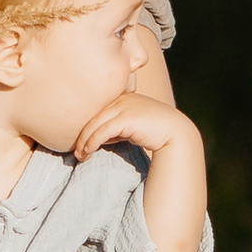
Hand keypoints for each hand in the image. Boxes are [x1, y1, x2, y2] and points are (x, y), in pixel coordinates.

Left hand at [70, 91, 200, 164]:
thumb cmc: (154, 131)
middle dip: (81, 135)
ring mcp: (124, 106)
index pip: (97, 110)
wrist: (176, 132)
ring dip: (84, 141)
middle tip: (76, 151)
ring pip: (95, 123)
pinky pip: (103, 131)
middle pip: (92, 116)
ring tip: (80, 155)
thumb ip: (116, 126)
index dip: (85, 126)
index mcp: (121, 97)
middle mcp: (121, 98)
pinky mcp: (127, 118)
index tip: (80, 142)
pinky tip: (88, 152)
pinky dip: (92, 142)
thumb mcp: (132, 125)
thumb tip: (99, 138)